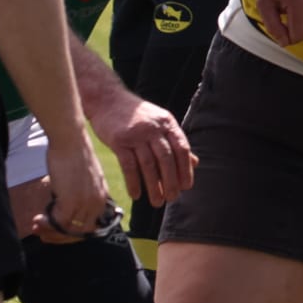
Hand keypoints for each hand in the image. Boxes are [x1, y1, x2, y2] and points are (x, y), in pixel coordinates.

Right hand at [35, 135, 111, 238]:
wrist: (69, 139)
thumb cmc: (73, 153)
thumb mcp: (84, 178)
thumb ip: (80, 193)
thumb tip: (63, 206)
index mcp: (102, 197)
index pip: (90, 226)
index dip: (72, 233)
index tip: (57, 231)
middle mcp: (97, 203)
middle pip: (80, 232)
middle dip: (60, 236)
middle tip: (44, 234)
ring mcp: (85, 203)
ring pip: (68, 229)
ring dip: (51, 231)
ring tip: (37, 227)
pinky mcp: (70, 201)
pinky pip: (59, 222)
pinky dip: (47, 224)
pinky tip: (37, 220)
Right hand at [89, 91, 194, 206]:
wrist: (107, 99)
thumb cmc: (136, 115)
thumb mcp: (160, 123)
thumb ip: (176, 142)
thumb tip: (195, 163)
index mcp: (167, 122)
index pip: (182, 148)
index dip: (186, 169)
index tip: (187, 186)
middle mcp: (153, 128)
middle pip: (166, 159)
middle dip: (171, 181)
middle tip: (172, 198)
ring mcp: (135, 134)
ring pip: (148, 165)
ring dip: (153, 187)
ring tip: (157, 202)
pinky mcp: (118, 141)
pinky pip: (128, 166)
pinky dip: (133, 182)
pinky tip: (136, 195)